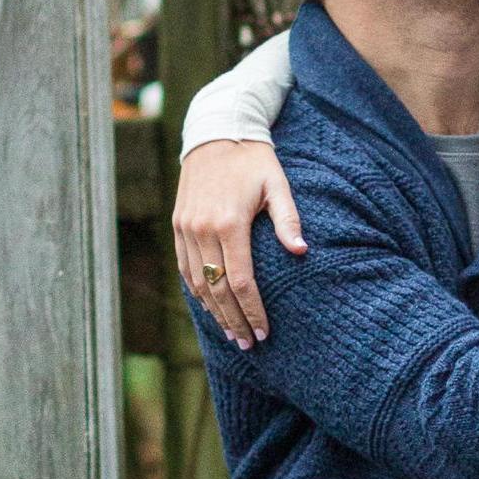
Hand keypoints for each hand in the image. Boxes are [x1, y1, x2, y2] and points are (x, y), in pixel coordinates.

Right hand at [174, 137, 303, 344]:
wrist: (215, 134)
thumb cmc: (254, 161)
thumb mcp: (277, 184)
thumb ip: (288, 219)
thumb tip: (301, 251)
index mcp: (229, 222)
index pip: (240, 281)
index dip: (252, 310)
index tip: (264, 331)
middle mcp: (203, 229)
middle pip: (217, 289)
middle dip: (234, 320)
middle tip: (250, 344)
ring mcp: (186, 229)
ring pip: (198, 283)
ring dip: (214, 312)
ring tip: (232, 333)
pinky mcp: (178, 226)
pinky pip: (185, 268)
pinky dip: (197, 291)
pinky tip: (211, 308)